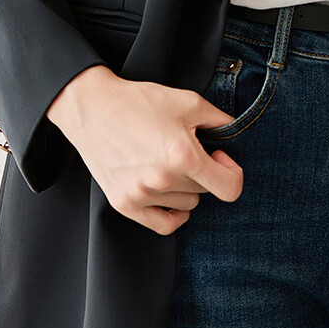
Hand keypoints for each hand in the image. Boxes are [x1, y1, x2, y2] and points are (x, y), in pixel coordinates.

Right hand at [46, 65, 243, 234]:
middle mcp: (162, 180)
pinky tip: (170, 195)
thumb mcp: (189, 102)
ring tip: (167, 163)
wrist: (92, 107)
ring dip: (184, 188)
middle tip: (185, 150)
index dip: (232, 172)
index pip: (230, 188)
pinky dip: (173, 214)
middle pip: (205, 192)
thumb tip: (237, 134)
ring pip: (187, 205)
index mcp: (183, 156)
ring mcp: (141, 195)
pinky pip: (164, 225)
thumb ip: (221, 121)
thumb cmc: (140, 102)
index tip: (219, 157)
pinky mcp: (124, 204)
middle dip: (203, 172)